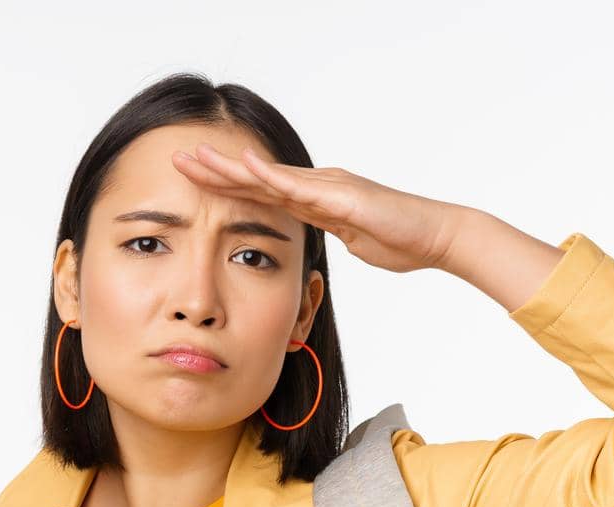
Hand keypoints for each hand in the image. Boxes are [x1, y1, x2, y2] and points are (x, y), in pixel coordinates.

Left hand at [171, 141, 464, 273]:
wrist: (436, 236)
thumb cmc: (400, 240)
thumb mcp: (351, 241)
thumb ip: (327, 234)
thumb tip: (310, 240)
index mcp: (316, 199)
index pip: (261, 192)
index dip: (225, 185)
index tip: (192, 181)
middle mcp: (317, 186)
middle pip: (256, 178)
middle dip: (215, 170)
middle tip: (177, 159)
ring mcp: (329, 187)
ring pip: (270, 176)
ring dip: (231, 168)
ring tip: (197, 158)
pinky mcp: (343, 197)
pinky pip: (301, 186)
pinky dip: (271, 176)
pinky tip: (246, 166)